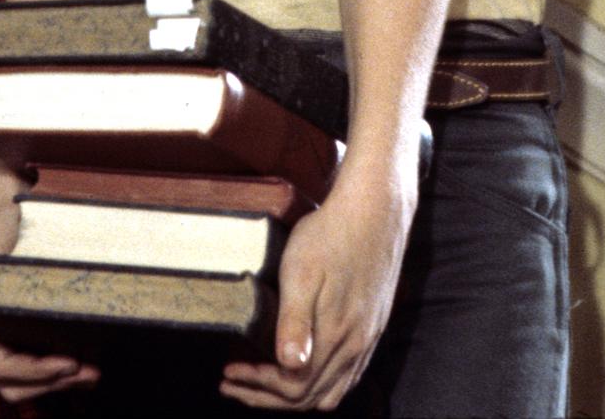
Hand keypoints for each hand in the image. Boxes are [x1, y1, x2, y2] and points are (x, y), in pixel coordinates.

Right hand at [0, 160, 97, 401]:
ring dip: (65, 379)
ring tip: (95, 369)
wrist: (13, 196)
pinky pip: (50, 353)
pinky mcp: (36, 318)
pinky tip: (93, 349)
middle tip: (90, 373)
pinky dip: (71, 360)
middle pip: (18, 381)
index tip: (70, 362)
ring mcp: (16, 328)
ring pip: (36, 374)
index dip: (35, 373)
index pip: (4, 369)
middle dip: (53, 385)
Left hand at [220, 163, 414, 410]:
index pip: (294, 386)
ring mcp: (368, 337)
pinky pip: (348, 375)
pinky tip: (303, 368)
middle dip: (266, 397)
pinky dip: (320, 384)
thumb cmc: (331, 234)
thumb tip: (289, 366)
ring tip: (262, 384)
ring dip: (294, 396)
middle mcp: (356, 344)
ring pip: (331, 392)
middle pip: (310, 397)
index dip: (258, 385)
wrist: (375, 207)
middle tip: (234, 383)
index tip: (230, 371)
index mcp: (337, 334)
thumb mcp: (302, 272)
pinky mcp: (374, 326)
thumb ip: (295, 322)